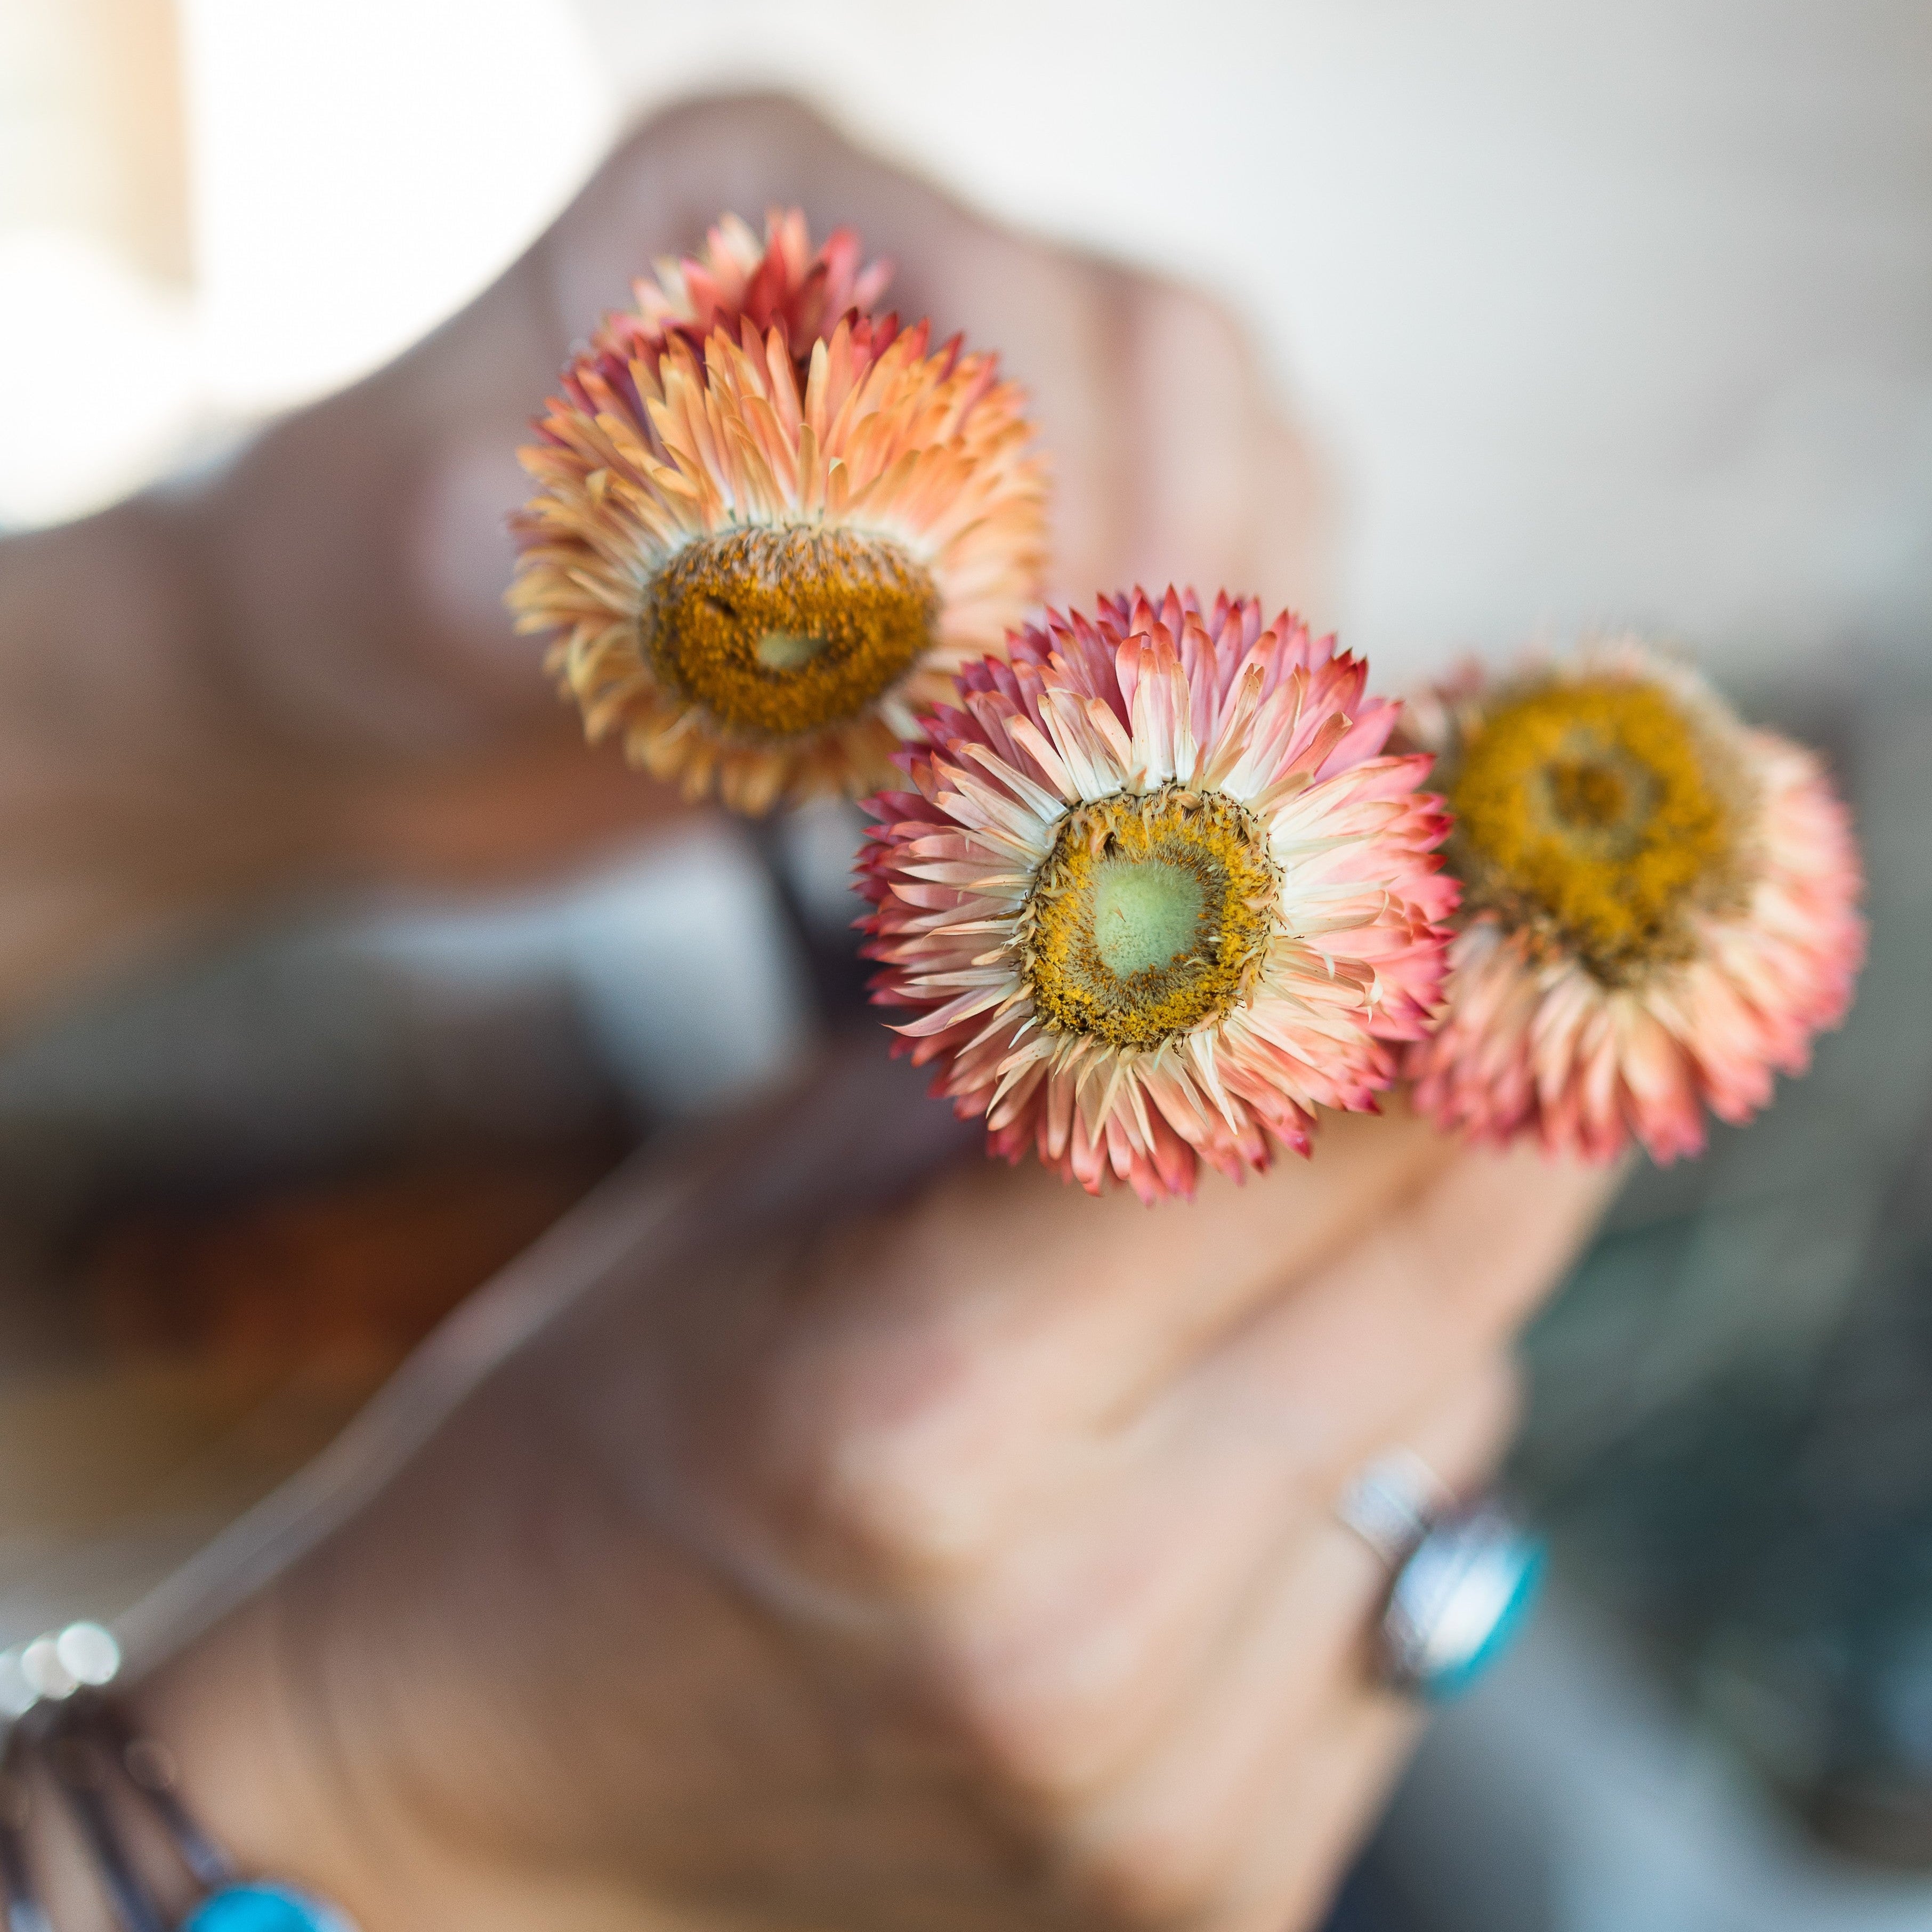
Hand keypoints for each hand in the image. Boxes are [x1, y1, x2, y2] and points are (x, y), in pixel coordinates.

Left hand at [0, 94, 1323, 1028]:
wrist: (380, 712)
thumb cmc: (359, 607)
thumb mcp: (386, 563)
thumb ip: (526, 542)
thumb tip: (741, 566)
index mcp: (745, 198)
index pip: (993, 274)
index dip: (1052, 463)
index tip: (1015, 664)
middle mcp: (895, 268)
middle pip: (1163, 342)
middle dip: (1171, 543)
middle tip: (1102, 733)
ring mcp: (978, 396)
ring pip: (1226, 437)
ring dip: (1223, 604)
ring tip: (1149, 762)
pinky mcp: (1011, 528)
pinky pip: (1203, 549)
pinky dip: (1214, 653)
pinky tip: (1154, 762)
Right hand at [116, 1052, 1613, 1931]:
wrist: (488, 1794)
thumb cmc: (597, 1431)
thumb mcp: (770, 1187)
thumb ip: (1036, 1059)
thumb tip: (1265, 935)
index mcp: (929, 1399)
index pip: (1313, 1134)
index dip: (1443, 996)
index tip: (1507, 909)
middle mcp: (1077, 1618)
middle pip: (1446, 1293)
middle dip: (1484, 1132)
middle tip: (1480, 1023)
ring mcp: (1163, 1793)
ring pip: (1454, 1446)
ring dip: (1402, 1324)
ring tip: (1254, 1279)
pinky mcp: (1218, 1895)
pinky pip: (1405, 1609)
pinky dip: (1355, 1502)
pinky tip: (1210, 1476)